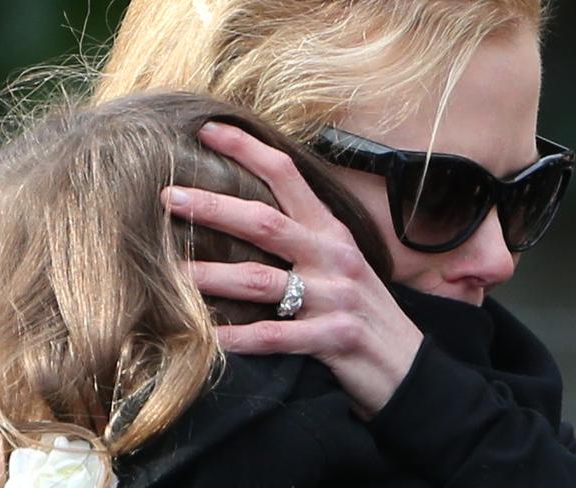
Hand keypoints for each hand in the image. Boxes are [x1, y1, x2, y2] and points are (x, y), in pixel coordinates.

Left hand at [161, 122, 422, 416]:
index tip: (206, 130)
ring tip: (170, 274)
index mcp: (332, 231)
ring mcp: (336, 297)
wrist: (408, 366)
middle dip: (214, 207)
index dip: (247, 149)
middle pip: (266, 223)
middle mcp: (333, 256)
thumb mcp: (342, 262)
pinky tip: (208, 337)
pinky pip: (276, 336)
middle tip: (168, 196)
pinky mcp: (335, 338)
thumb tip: (245, 215)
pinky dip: (239, 338)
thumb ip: (304, 237)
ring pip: (261, 280)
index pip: (288, 175)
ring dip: (211, 275)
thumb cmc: (364, 309)